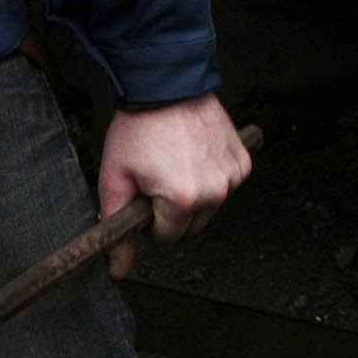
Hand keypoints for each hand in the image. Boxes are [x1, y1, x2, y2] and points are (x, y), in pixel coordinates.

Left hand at [97, 92, 251, 278]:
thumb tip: (119, 272)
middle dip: (171, 213)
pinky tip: (193, 156)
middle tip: (156, 179)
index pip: (165, 239)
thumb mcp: (114, 182)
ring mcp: (232, 176)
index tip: (143, 195)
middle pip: (189, 228)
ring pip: (208, 210)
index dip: (149, 222)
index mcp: (182, 201)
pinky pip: (225, 187)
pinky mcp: (243, 162)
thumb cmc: (136, 131)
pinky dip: (210, 178)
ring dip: (192, 197)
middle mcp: (214, 192)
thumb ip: (118, 232)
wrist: (166, 85)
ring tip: (173, 164)